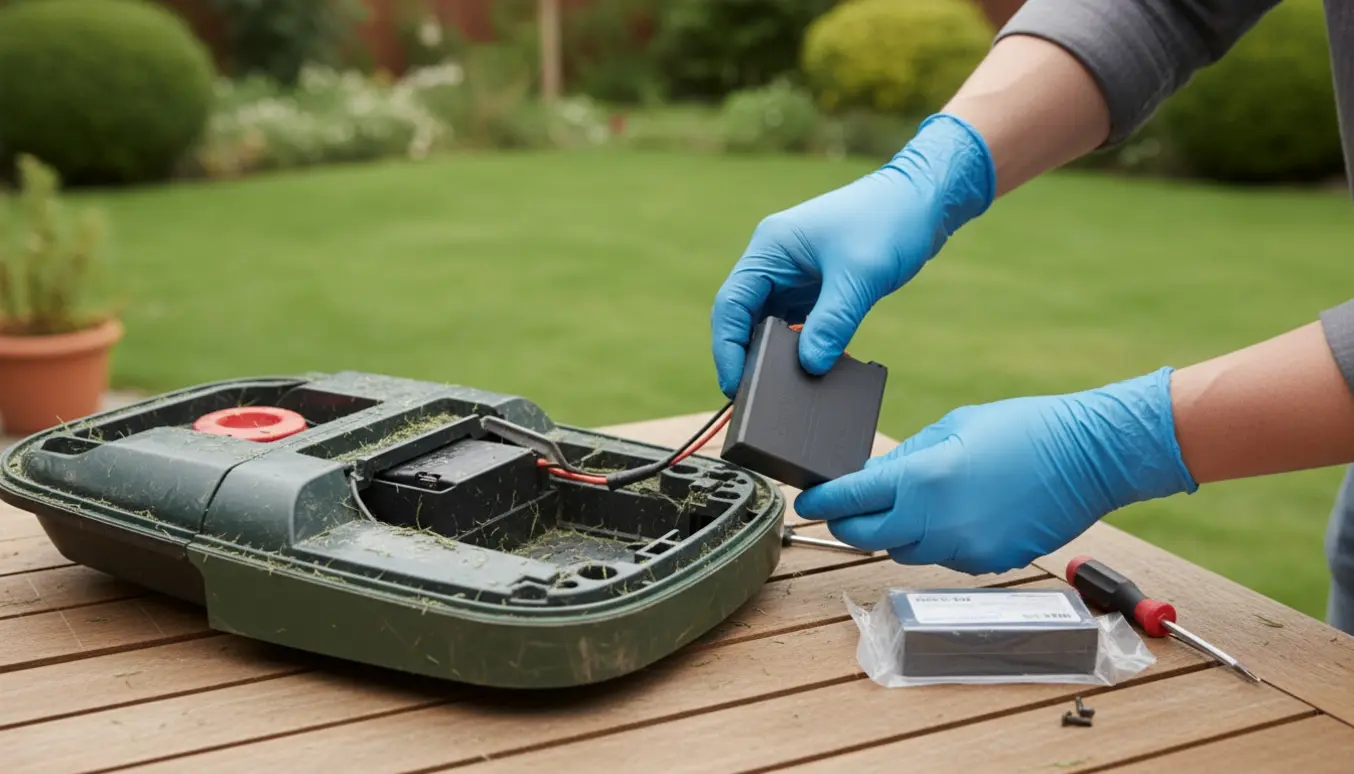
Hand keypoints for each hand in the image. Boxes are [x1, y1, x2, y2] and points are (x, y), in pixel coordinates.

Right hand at [710, 113, 995, 397]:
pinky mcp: (816, 286)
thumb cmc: (889, 221)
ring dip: (774, 354)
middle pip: (744, 317)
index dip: (727, 348)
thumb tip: (810, 367)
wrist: (924, 200)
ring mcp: (794, 273)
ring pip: (770, 324)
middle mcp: (775, 260)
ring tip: (780, 389)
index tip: (733, 384)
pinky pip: (796, 323)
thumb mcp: (860, 276)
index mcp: (771, 247)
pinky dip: (800, 346)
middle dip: (747, 356)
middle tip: (754, 397)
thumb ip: (832, 323)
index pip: (732, 304)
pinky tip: (811, 368)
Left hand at [794, 367, 1199, 574]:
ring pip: (904, 550)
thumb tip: (871, 476)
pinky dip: (939, 539)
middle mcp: (936, 522)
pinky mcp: (987, 564)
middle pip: (865, 537)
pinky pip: (944, 557)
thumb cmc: (1026, 429)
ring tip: (917, 500)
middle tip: (840, 508)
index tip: (805, 501)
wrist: (1091, 457)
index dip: (821, 502)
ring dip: (896, 531)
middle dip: (847, 523)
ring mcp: (963, 549)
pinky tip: (961, 512)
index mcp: (922, 479)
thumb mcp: (954, 427)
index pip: (850, 500)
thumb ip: (906, 458)